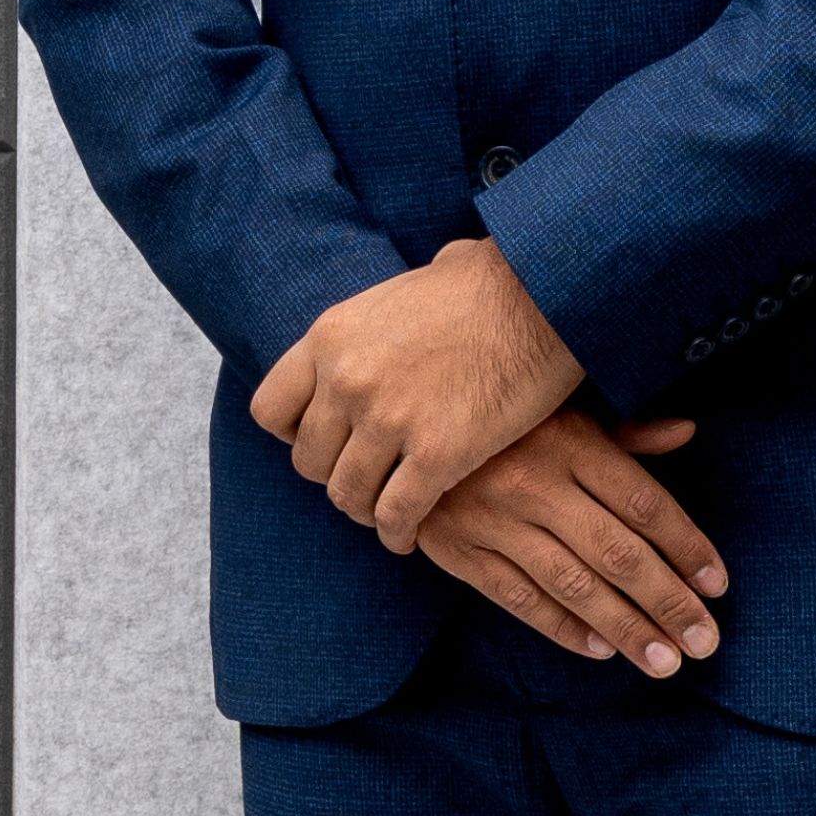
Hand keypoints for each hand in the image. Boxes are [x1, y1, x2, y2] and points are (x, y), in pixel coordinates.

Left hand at [250, 237, 585, 545]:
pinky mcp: (438, 453)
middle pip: (309, 462)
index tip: (328, 440)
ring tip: (388, 511)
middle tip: (367, 479)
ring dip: (367, 509)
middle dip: (336, 475)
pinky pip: (397, 515)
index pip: (271, 410)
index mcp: (331, 336)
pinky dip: (400, 532)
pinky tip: (412, 533)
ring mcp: (388, 418)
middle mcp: (346, 379)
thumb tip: (400, 311)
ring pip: (348, 496)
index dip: (296, 434)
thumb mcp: (405, 288)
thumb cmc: (487, 282)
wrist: (544, 291)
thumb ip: (380, 321)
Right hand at [417, 411, 725, 676]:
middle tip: (705, 642)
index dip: (686, 546)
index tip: (718, 584)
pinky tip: (601, 650)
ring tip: (665, 661)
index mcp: (569, 440)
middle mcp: (535, 483)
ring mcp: (494, 521)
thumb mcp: (560, 405)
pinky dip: (562, 628)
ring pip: (573, 585)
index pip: (643, 503)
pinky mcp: (459, 550)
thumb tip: (687, 431)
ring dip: (625, 629)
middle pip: (618, 553)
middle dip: (668, 603)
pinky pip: (519, 598)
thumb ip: (625, 432)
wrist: (398, 419)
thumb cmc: (498, 412)